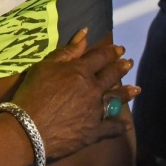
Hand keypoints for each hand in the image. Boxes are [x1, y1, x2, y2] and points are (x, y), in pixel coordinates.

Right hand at [11, 29, 137, 161]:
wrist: (29, 129)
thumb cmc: (33, 93)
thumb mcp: (45, 66)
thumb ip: (67, 51)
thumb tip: (85, 33)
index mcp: (81, 71)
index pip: (101, 57)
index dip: (111, 51)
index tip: (120, 48)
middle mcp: (93, 89)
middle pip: (112, 76)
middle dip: (122, 68)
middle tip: (129, 63)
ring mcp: (96, 111)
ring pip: (116, 100)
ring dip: (127, 93)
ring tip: (137, 89)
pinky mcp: (94, 132)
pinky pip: (112, 128)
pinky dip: (120, 126)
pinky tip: (126, 124)